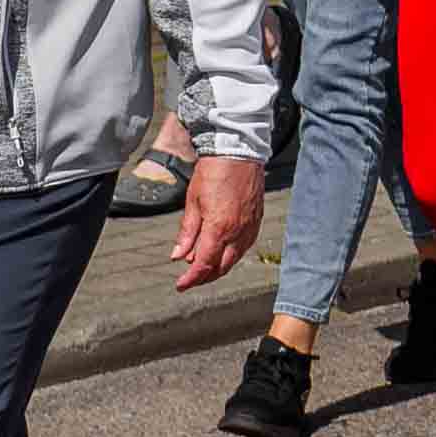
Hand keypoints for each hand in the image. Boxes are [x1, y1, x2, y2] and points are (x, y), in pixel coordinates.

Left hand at [171, 156, 264, 288]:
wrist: (237, 151)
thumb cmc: (213, 172)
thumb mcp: (192, 202)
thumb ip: (187, 233)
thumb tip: (178, 256)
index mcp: (219, 228)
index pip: (204, 264)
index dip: (191, 279)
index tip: (180, 286)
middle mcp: (238, 231)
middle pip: (222, 267)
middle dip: (205, 277)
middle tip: (190, 279)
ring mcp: (250, 226)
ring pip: (235, 258)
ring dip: (219, 267)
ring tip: (204, 267)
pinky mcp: (257, 219)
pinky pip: (245, 245)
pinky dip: (232, 254)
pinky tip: (223, 251)